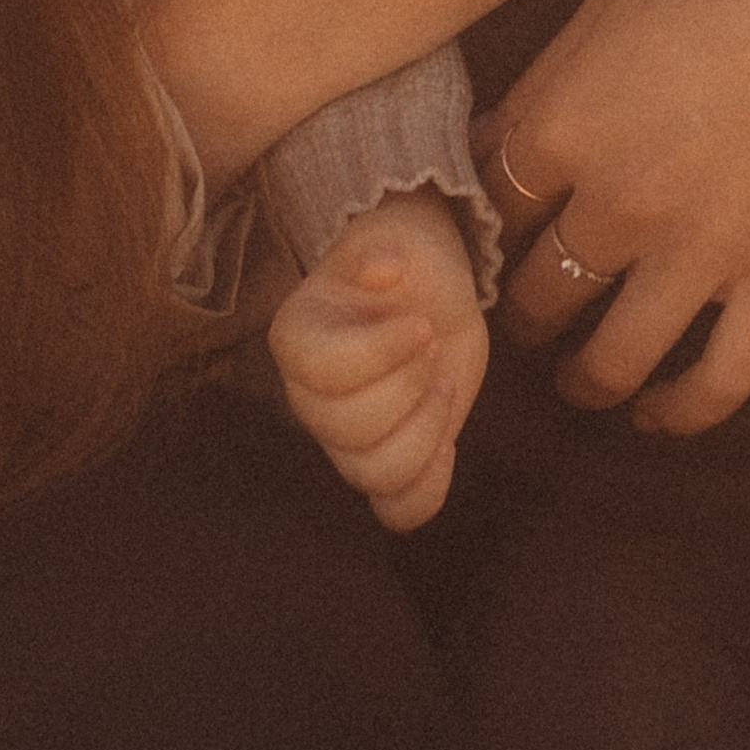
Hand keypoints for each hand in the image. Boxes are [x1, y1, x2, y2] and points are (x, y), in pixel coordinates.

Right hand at [268, 196, 488, 531]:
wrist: (424, 293)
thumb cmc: (402, 263)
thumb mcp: (393, 239)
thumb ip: (383, 246)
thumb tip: (383, 268)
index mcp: (299, 340)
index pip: (324, 371)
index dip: (381, 353)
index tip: (421, 323)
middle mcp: (310, 398)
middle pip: (347, 429)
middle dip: (409, 387)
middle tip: (434, 345)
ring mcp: (346, 439)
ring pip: (371, 475)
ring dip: (425, 431)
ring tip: (444, 382)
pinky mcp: (388, 462)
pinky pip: (395, 510)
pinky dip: (428, 492)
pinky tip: (450, 448)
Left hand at [473, 0, 749, 433]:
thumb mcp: (609, 1)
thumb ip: (544, 85)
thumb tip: (488, 148)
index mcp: (565, 123)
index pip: (490, 211)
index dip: (484, 233)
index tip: (494, 245)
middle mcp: (620, 200)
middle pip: (536, 294)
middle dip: (521, 313)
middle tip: (530, 314)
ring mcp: (703, 249)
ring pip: (611, 359)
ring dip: (583, 380)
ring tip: (580, 378)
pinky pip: (718, 382)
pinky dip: (678, 414)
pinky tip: (655, 413)